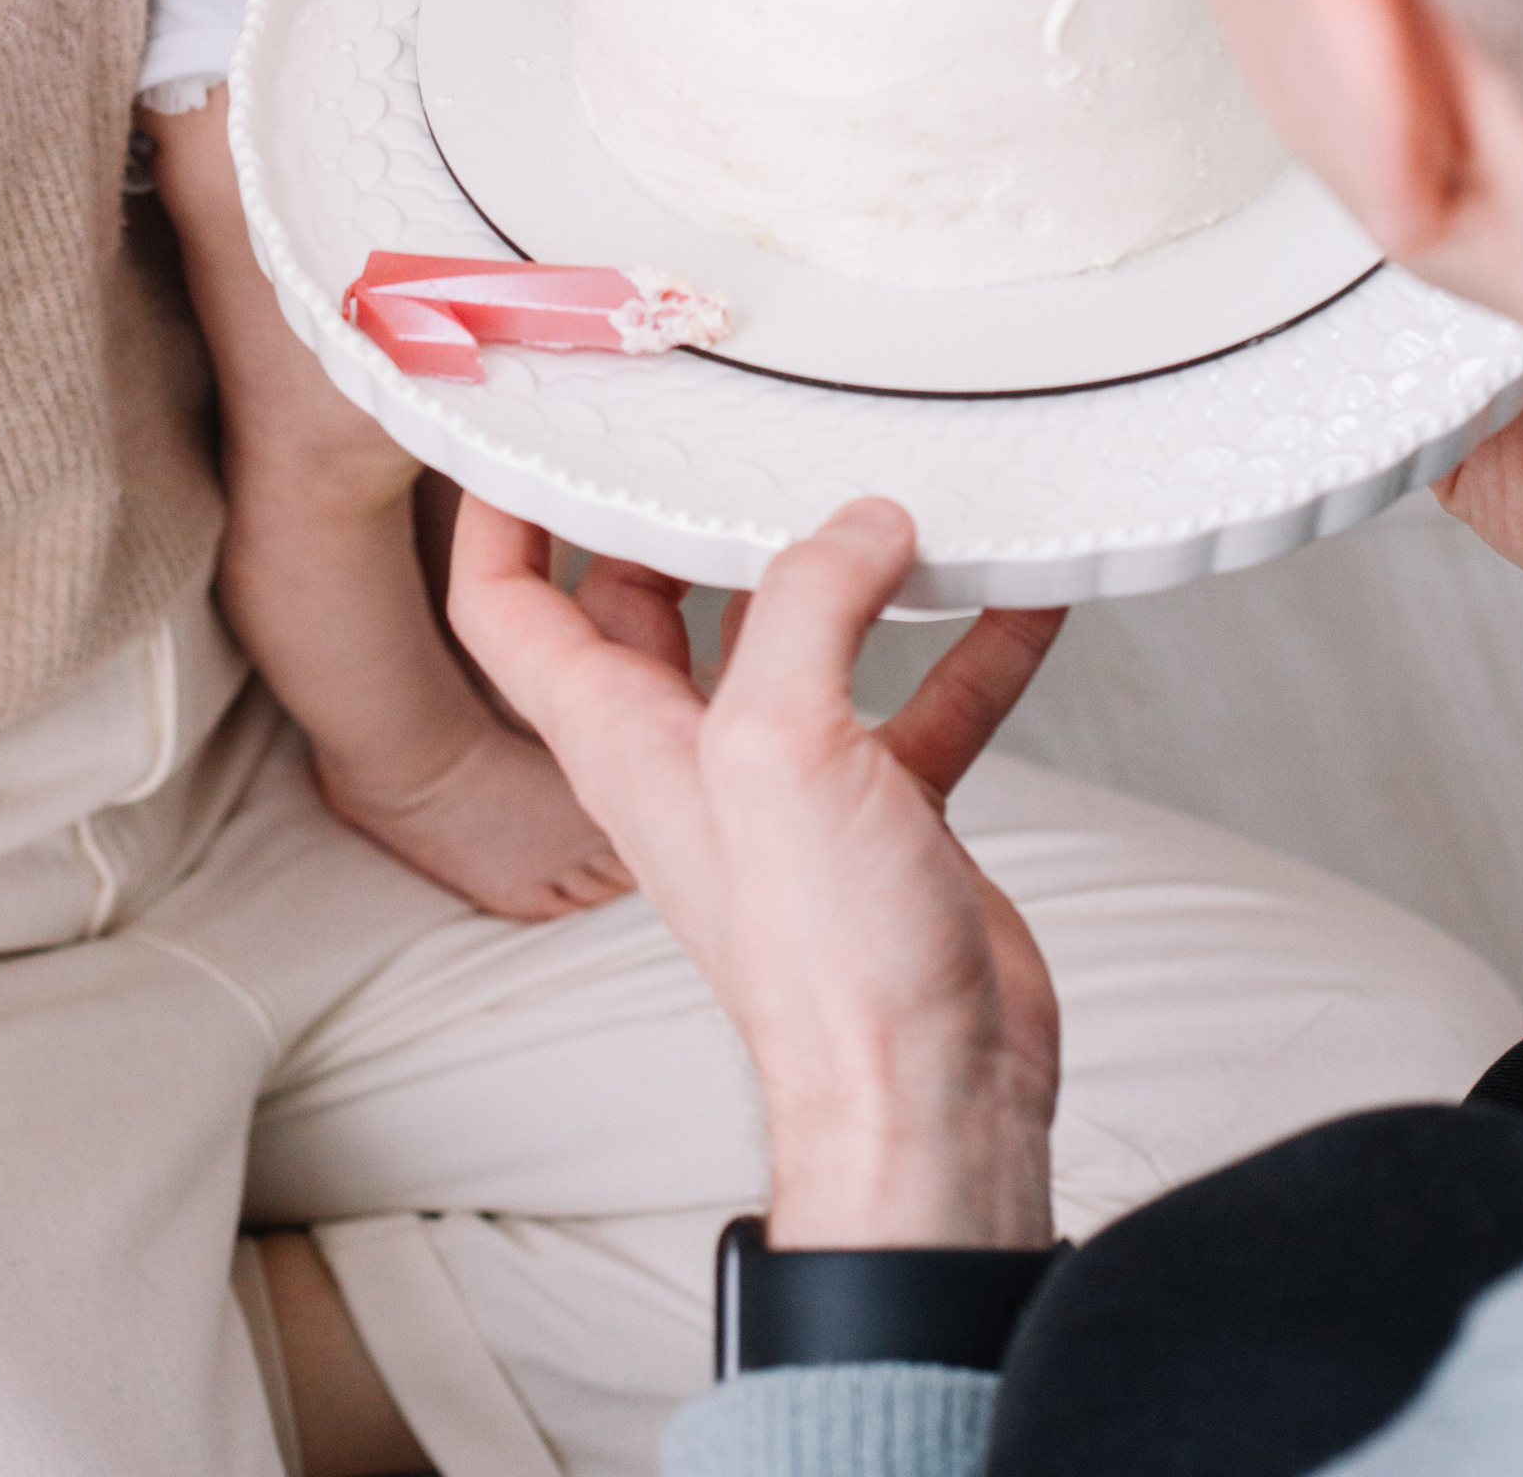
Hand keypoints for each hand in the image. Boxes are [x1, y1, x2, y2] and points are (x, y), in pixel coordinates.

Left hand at [450, 492, 1065, 1246]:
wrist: (931, 1098)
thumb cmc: (822, 965)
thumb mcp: (779, 744)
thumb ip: (808, 607)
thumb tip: (862, 524)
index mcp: (622, 733)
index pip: (508, 605)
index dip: (499, 512)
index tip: (529, 424)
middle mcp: (693, 751)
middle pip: (651, 600)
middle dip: (681, 515)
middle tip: (720, 426)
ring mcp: (791, 782)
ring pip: (799, 636)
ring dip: (845, 567)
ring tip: (895, 485)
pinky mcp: (885, 811)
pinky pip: (921, 699)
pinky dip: (969, 644)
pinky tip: (1023, 593)